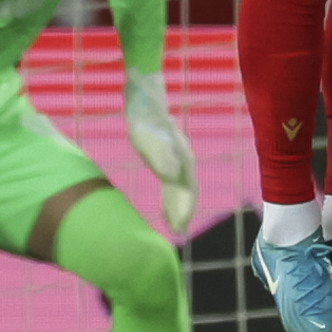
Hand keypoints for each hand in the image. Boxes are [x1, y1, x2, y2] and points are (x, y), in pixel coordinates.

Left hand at [121, 69, 195, 231]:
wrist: (144, 99)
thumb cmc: (145, 121)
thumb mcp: (150, 141)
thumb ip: (162, 158)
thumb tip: (171, 177)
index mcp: (182, 162)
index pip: (187, 192)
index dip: (183, 211)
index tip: (179, 230)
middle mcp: (183, 163)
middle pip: (186, 192)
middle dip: (183, 212)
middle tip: (177, 232)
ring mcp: (177, 159)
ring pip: (181, 189)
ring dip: (178, 207)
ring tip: (173, 224)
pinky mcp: (166, 157)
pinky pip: (173, 184)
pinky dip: (171, 198)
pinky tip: (164, 205)